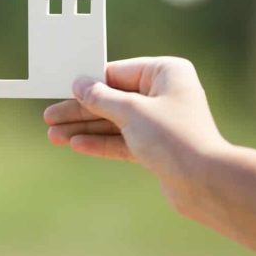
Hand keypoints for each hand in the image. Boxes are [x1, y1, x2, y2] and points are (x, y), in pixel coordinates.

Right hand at [43, 56, 228, 214]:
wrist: (206, 184)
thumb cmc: (174, 138)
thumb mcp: (131, 112)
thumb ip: (101, 97)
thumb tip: (80, 84)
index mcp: (167, 72)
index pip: (117, 72)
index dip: (87, 83)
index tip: (61, 89)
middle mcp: (165, 93)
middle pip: (112, 98)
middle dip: (80, 110)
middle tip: (49, 118)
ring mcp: (161, 121)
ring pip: (115, 122)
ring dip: (85, 129)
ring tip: (54, 136)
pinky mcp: (158, 147)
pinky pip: (123, 140)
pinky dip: (100, 143)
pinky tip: (76, 145)